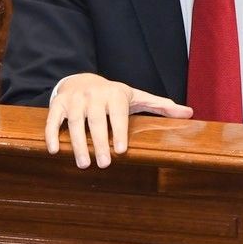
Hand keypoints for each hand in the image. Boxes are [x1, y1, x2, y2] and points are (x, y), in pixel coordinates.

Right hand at [45, 73, 192, 168]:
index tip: (121, 151)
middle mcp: (94, 94)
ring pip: (75, 121)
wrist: (82, 79)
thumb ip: (161, 106)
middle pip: (96, 120)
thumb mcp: (137, 97)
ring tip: (83, 164)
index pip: (118, 114)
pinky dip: (52, 134)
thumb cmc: (113, 95)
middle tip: (103, 164)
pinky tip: (54, 151)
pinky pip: (53, 120)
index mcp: (115, 94)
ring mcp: (75, 99)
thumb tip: (190, 113)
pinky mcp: (58, 103)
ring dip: (77, 143)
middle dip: (99, 142)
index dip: (119, 131)